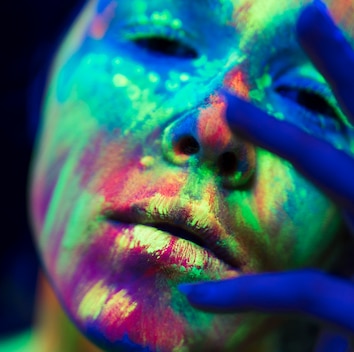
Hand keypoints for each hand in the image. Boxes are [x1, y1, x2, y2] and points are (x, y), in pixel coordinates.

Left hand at [178, 1, 353, 350]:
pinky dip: (248, 296)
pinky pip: (303, 292)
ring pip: (344, 174)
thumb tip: (340, 203)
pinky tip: (198, 295)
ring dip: (287, 135)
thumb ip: (351, 219)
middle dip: (347, 66)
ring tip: (231, 104)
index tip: (326, 26)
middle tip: (308, 14)